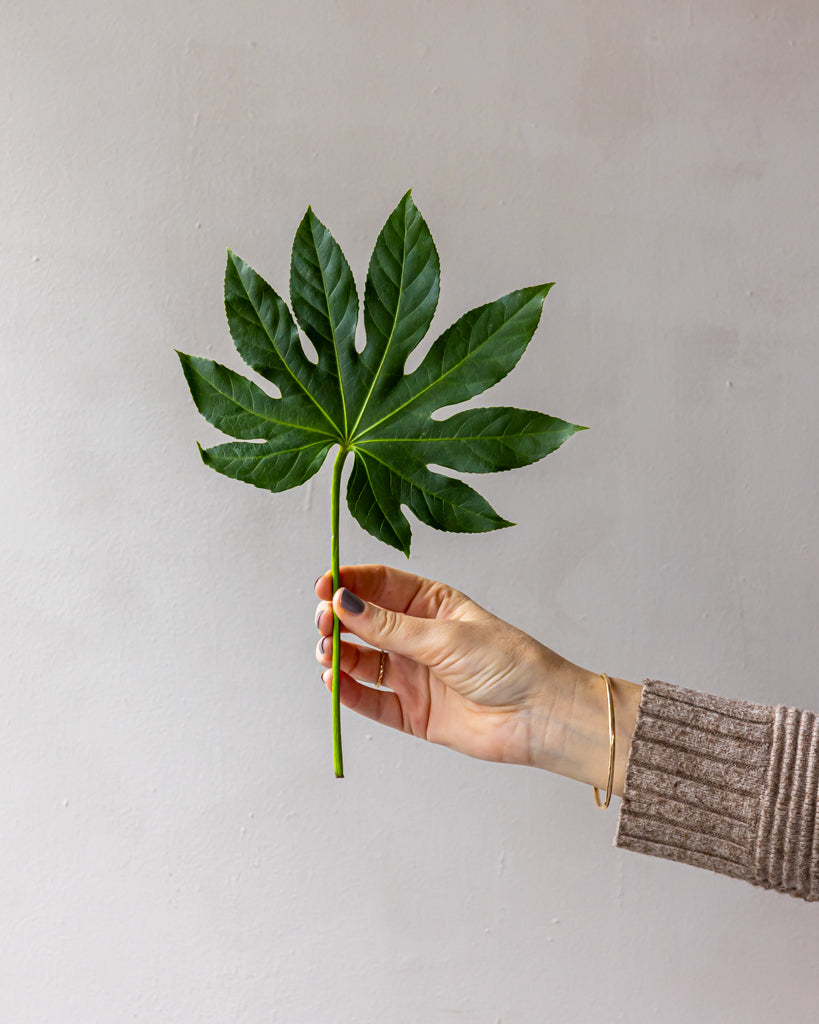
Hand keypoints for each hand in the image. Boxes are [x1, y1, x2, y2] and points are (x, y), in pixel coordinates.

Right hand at [314, 565, 640, 790]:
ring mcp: (413, 674)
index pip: (380, 585)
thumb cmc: (508, 663)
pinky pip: (371, 700)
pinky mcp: (412, 712)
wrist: (540, 716)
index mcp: (431, 604)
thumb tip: (343, 603)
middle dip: (338, 619)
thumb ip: (389, 626)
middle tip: (323, 622)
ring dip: (339, 655)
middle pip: (364, 622)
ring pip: (362, 661)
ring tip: (327, 653)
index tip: (323, 585)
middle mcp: (418, 637)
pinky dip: (349, 692)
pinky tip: (335, 681)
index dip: (349, 583)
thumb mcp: (445, 636)